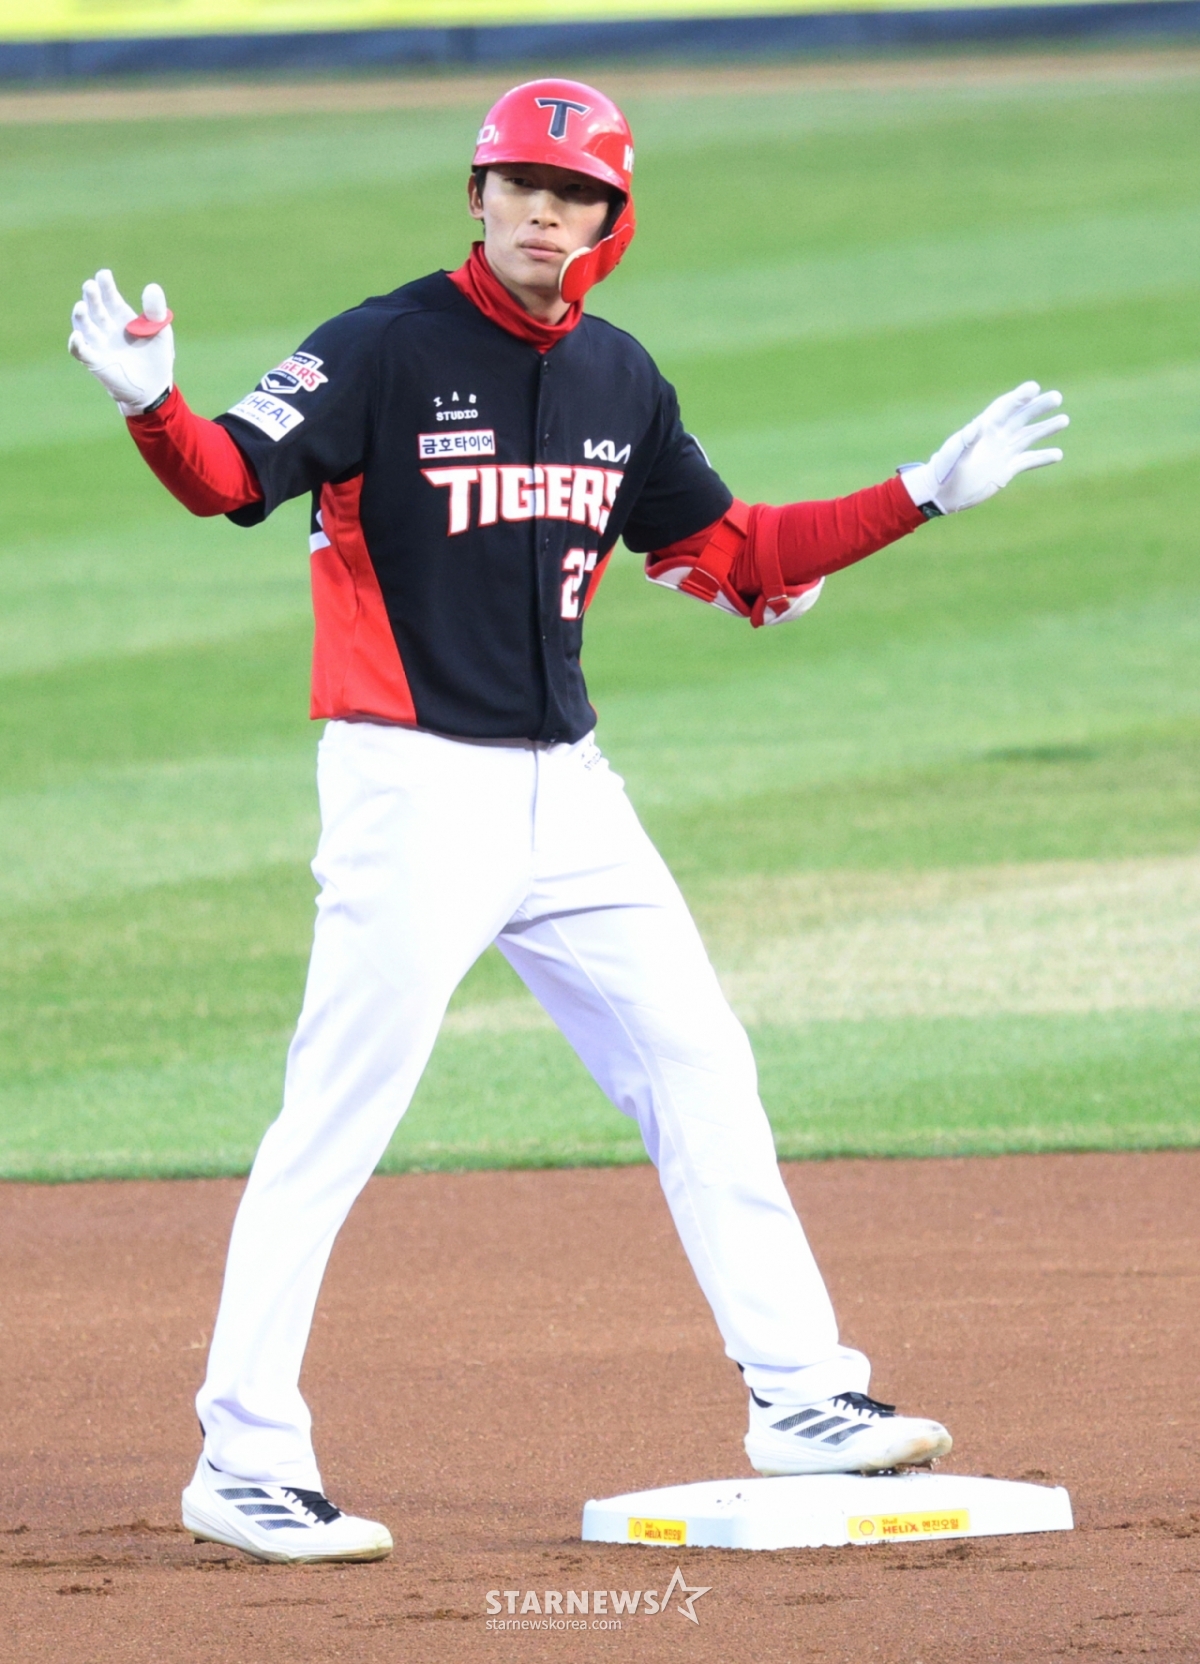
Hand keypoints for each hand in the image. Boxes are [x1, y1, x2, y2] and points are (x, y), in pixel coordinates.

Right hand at [68, 269, 173, 415]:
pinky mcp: (95, 362)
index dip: (105, 285)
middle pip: (95, 308)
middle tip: (90, 286)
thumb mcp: (160, 332)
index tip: (104, 274)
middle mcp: (107, 327)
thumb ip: (156, 310)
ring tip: (81, 307)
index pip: (110, 297)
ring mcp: (99, 344)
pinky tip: (77, 336)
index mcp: (122, 316)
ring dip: (80, 316)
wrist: (155, 389)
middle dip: (91, 296)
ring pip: (84, 326)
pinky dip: (76, 343)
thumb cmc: (157, 358)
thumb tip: (152, 287)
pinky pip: (80, 351)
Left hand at [900, 382, 1067, 515]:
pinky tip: (1058, 454)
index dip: (1019, 397)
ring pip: (1028, 436)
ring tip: (1064, 420)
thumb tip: (977, 426)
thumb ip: (965, 440)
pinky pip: (1028, 461)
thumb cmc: (943, 470)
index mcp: (983, 428)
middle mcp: (996, 437)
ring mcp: (1002, 452)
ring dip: (1045, 429)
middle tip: (1057, 396)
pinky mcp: (1006, 470)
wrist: (942, 493)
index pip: (1004, 408)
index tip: (1034, 387)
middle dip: (1038, 407)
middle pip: (1021, 417)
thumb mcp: (952, 454)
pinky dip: (1043, 457)